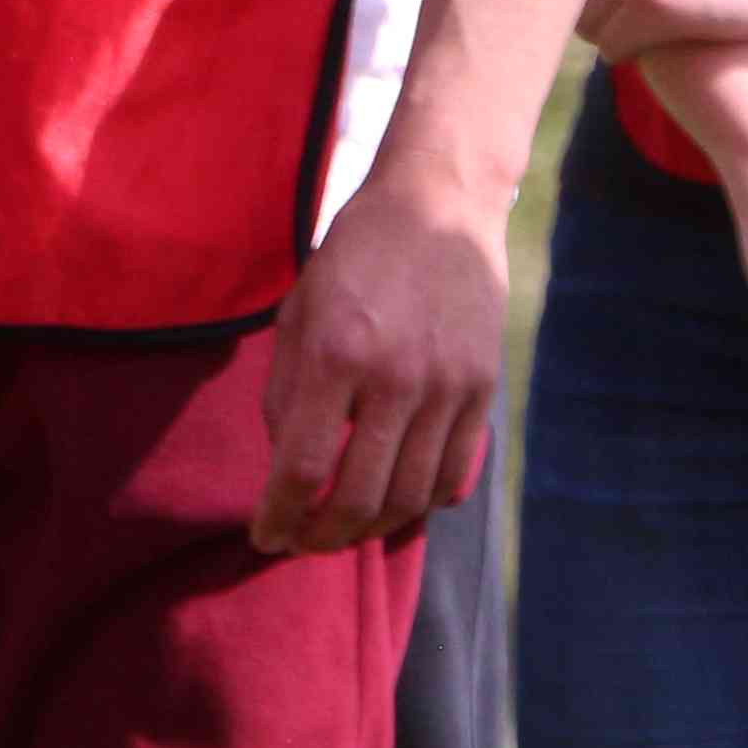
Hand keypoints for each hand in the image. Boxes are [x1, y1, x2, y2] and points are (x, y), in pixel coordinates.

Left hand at [258, 172, 504, 552]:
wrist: (440, 204)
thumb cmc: (355, 257)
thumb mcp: (298, 314)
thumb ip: (285, 394)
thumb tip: (283, 467)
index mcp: (337, 357)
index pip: (302, 470)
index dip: (279, 518)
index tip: (264, 538)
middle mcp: (397, 379)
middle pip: (358, 498)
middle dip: (321, 538)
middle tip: (301, 543)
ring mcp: (449, 387)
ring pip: (410, 497)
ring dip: (371, 528)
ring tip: (344, 528)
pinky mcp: (484, 388)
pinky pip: (454, 472)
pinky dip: (423, 503)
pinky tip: (396, 501)